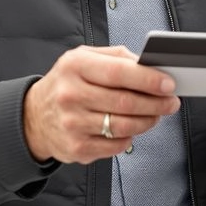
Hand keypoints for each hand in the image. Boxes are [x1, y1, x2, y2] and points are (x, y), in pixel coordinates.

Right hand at [22, 45, 179, 163]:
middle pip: (125, 102)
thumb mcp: (84, 58)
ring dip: (148, 121)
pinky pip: (116, 145)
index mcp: (75, 66)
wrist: (34, 116)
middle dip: (156, 103)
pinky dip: (130, 137)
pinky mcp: (77, 147)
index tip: (168, 83)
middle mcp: (71, 95)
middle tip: (171, 101)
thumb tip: (151, 66)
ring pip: (124, 126)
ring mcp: (72, 124)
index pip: (119, 72)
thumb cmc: (66, 83)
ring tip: (157, 114)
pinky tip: (132, 128)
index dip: (148, 79)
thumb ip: (117, 57)